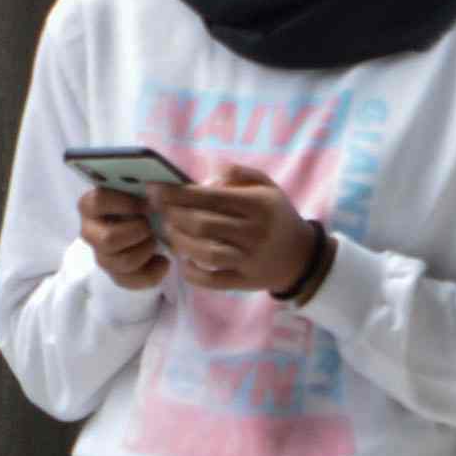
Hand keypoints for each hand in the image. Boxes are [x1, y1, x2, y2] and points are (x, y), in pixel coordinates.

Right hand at [74, 184, 170, 292]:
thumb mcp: (142, 190)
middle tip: (151, 225)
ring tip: (156, 241)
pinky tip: (162, 261)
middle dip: (138, 232)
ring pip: (122, 261)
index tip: (147, 204)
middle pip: (109, 239)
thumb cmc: (144, 203)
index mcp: (91, 205)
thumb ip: (144, 186)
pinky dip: (152, 273)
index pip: (98, 201)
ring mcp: (101, 255)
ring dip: (145, 250)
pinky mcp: (114, 275)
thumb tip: (157, 186)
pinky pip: (131, 281)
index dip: (125, 203)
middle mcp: (90, 231)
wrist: (150, 225)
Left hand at [157, 173, 324, 297]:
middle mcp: (254, 232)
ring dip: (179, 242)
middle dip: (173, 215)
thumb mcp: (266, 186)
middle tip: (157, 209)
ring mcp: (249, 260)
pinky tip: (182, 261)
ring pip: (205, 252)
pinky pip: (213, 281)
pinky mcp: (244, 282)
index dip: (178, 193)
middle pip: (203, 224)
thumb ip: (238, 173)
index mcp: (258, 205)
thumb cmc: (276, 216)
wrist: (301, 256)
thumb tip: (206, 173)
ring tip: (167, 232)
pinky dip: (193, 273)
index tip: (155, 189)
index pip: (210, 197)